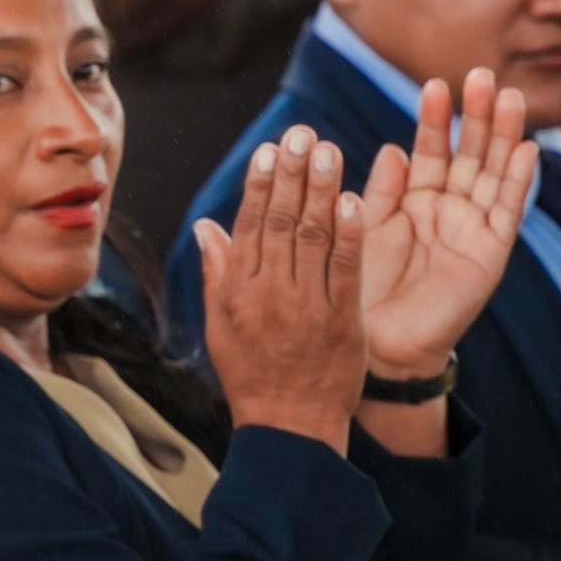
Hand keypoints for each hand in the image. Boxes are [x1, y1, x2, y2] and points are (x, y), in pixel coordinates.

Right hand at [194, 124, 367, 455]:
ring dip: (321, 189)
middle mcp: (269, 293)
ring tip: (328, 149)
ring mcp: (306, 306)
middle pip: (280, 221)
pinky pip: (346, 269)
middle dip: (292, 173)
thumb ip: (217, 272)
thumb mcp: (221, 326)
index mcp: (238, 291)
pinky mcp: (342, 321)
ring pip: (313, 237)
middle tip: (302, 132)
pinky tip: (354, 199)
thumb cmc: (252, 375)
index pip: (249, 225)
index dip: (260, 183)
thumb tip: (206, 225)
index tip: (270, 148)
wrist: (289, 428)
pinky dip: (350, 234)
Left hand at [358, 68, 536, 378]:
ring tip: (507, 98)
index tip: (432, 84)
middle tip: (481, 74)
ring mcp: (473, 228)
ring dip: (502, 136)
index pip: (430, 149)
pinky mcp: (491, 253)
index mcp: (415, 200)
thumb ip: (381, 191)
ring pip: (492, 172)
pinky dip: (517, 182)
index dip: (434, 119)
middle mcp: (448, 208)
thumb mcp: (365, 229)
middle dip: (475, 115)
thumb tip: (394, 148)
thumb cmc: (361, 286)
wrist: (377, 342)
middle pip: (468, 152)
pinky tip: (528, 149)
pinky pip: (508, 212)